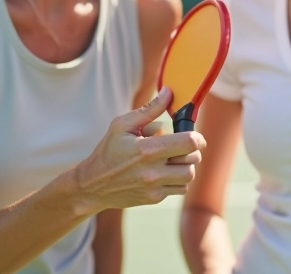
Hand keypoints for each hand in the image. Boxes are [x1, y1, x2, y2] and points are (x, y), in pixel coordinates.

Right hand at [74, 87, 204, 211]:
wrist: (93, 185)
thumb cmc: (108, 150)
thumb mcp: (122, 125)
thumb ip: (149, 109)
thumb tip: (168, 93)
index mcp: (147, 149)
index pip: (188, 143)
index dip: (197, 137)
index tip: (195, 136)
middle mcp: (153, 171)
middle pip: (192, 160)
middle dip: (191, 151)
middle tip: (180, 147)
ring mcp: (154, 187)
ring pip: (188, 176)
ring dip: (185, 166)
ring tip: (171, 160)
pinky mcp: (154, 198)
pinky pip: (179, 189)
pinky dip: (177, 180)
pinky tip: (164, 172)